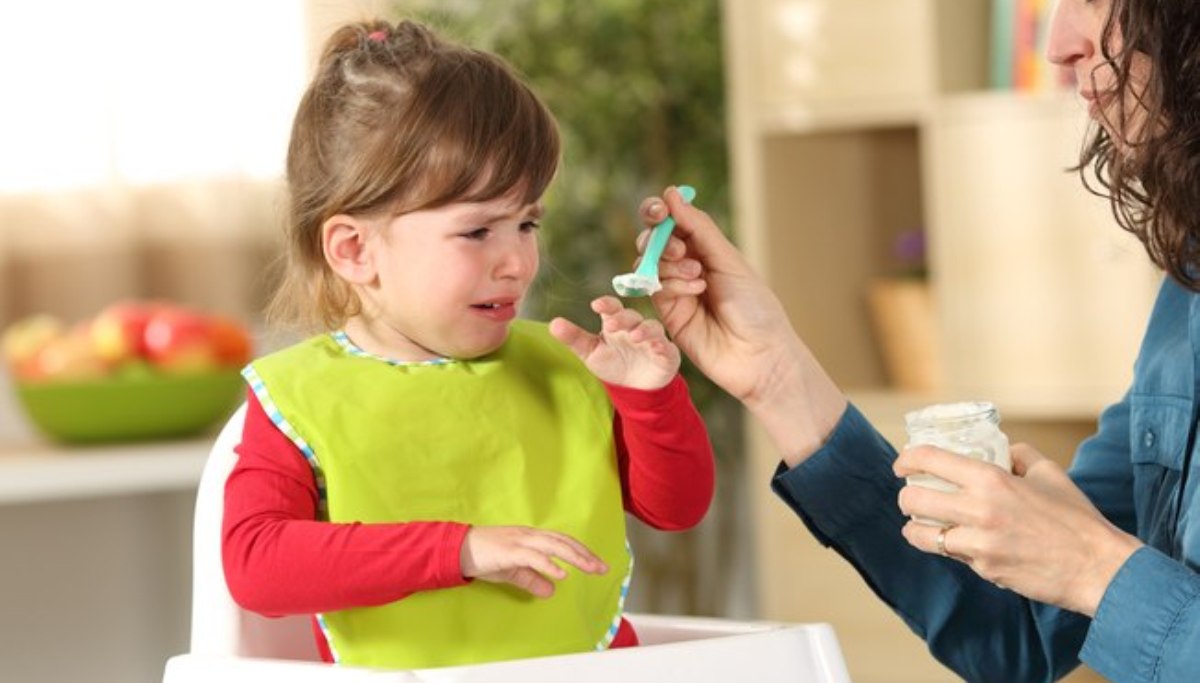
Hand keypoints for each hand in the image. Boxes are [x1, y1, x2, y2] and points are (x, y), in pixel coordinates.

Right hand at [460, 525, 608, 598]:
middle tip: (602, 567)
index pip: (562, 541)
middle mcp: (529, 535)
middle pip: (563, 541)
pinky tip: (561, 573)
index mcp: (531, 537)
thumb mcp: (512, 571)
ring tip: (589, 568)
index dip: (581, 551)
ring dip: (574, 557)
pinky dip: (549, 564)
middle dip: (584, 554)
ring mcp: (519, 541)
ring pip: (553, 546)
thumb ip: (531, 579)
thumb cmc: (484, 557)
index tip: (597, 563)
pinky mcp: (509, 551)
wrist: (458, 549)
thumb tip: (551, 590)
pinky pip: (533, 556)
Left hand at [549, 296, 679, 389]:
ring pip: (651, 327)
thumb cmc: (612, 363)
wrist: (634, 389)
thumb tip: (553, 324)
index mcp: (615, 323)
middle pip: (631, 316)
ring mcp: (652, 339)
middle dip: (623, 318)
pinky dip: (662, 346)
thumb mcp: (590, 352)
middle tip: (611, 325)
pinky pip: (666, 347)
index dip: (606, 304)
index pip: (612, 308)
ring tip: (634, 336)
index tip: (596, 305)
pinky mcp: (666, 353)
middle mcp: (634, 327)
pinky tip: (656, 348)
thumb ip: (574, 338)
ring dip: (644, 330)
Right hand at [635, 186, 845, 461]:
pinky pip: (653, 288)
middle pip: (654, 241)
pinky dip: (670, 284)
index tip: (658, 208)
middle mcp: (687, 267)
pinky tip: (695, 291)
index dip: (659, 211)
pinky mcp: (667, 314)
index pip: (674, 222)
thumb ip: (698, 227)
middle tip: (679, 248)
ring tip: (698, 276)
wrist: (759, 355)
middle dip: (659, 238)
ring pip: (649, 263)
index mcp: (707, 250)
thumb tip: (671, 193)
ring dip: (669, 263)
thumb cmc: (755, 307)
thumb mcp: (728, 259)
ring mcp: (675, 291)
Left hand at [894, 443, 1141, 614]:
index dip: (907, 459)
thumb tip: (1002, 449)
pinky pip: (952, 556)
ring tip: (921, 525)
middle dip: (906, 497)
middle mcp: (978, 510)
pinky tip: (957, 544)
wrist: (1097, 567)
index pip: (930, 459)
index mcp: (991, 479)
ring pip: (921, 534)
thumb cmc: (1076, 519)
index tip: (902, 464)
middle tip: (911, 497)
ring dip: (916, 529)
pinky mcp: (983, 569)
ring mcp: (978, 544)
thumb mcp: (1049, 473)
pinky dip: (950, 549)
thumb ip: (1019, 455)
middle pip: (912, 499)